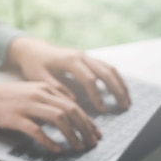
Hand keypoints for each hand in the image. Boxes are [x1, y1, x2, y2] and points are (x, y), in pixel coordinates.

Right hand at [0, 79, 99, 151]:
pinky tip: (55, 149)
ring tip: (78, 146)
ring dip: (72, 134)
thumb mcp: (30, 92)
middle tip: (92, 141)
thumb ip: (48, 99)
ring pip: (59, 118)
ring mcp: (28, 106)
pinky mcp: (16, 118)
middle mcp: (39, 95)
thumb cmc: (3, 98)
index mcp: (45, 88)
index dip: (87, 120)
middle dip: (85, 128)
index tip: (94, 132)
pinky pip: (37, 130)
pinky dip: (49, 140)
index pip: (73, 104)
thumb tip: (66, 113)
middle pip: (71, 110)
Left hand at [8, 37, 130, 112]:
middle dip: (117, 90)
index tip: (101, 110)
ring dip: (120, 85)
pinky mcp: (88, 59)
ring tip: (127, 101)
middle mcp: (82, 56)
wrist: (33, 50)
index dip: (96, 95)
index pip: (89, 79)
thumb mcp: (39, 77)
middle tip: (124, 106)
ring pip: (110, 69)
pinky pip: (106, 68)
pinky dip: (115, 80)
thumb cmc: (34, 65)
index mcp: (70, 60)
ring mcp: (86, 56)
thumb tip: (73, 101)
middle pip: (106, 72)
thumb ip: (55, 87)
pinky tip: (120, 92)